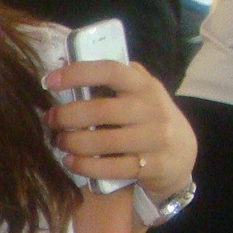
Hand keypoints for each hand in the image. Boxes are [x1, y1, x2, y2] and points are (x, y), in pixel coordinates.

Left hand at [43, 60, 195, 201]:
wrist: (183, 154)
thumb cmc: (149, 117)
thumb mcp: (141, 92)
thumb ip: (114, 79)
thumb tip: (66, 65)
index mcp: (144, 85)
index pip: (110, 71)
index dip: (78, 73)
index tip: (49, 81)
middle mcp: (151, 109)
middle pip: (100, 110)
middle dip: (66, 116)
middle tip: (50, 120)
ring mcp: (155, 138)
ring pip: (103, 141)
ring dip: (72, 142)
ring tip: (59, 141)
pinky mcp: (153, 166)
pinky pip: (112, 168)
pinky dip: (85, 165)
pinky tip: (70, 162)